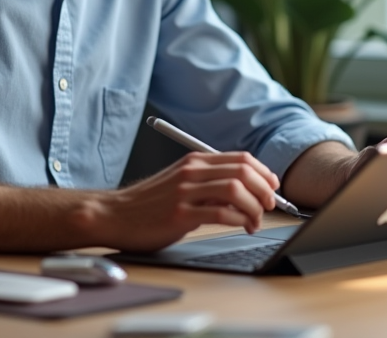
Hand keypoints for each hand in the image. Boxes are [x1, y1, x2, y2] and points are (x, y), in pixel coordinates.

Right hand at [99, 151, 281, 251]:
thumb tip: (245, 192)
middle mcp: (192, 171)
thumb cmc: (149, 203)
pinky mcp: (179, 214)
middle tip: (268, 206)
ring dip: (253, 207)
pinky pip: (220, 213)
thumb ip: (209, 184)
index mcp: (195, 161)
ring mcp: (185, 191)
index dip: (263, 173)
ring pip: (235, 189)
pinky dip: (238, 220)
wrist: (114, 214)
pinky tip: (240, 226)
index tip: (272, 188)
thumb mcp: (181, 184)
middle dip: (264, 190)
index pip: (241, 159)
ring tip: (254, 221)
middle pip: (243, 171)